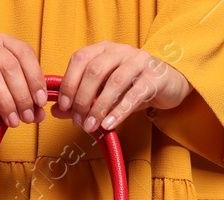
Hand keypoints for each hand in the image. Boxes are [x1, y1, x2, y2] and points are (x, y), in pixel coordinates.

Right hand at [0, 36, 48, 127]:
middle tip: (27, 118)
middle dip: (22, 95)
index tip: (41, 102)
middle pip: (10, 66)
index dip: (35, 77)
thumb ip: (22, 97)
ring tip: (12, 121)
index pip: (25, 54)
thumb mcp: (3, 83)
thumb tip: (39, 116)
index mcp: (4, 42)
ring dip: (5, 101)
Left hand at [53, 42, 191, 133]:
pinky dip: (119, 111)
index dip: (69, 83)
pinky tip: (109, 124)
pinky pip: (134, 95)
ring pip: (114, 82)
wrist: (168, 84)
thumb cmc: (132, 86)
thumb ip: (81, 99)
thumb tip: (55, 111)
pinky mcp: (155, 77)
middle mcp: (120, 51)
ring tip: (91, 127)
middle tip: (78, 121)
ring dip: (99, 108)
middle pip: (95, 71)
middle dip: (82, 98)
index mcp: (104, 49)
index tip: (63, 106)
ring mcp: (139, 61)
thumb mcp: (104, 92)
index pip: (80, 59)